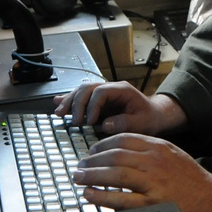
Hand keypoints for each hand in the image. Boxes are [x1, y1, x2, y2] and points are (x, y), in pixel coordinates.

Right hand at [52, 81, 186, 135]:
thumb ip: (125, 123)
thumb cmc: (149, 118)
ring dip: (69, 101)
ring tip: (59, 113)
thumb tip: (106, 124)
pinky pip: (81, 97)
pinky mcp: (97, 101)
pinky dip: (69, 100)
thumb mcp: (142, 123)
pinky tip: (57, 104)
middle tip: (73, 121)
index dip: (92, 105)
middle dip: (76, 103)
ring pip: (81, 90)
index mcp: (122, 90)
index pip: (101, 91)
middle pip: (87, 88)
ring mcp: (103, 93)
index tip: (90, 122)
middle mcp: (110, 88)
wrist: (154, 115)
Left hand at [73, 133, 211, 211]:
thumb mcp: (172, 153)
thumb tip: (122, 151)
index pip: (123, 139)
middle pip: (114, 156)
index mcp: (158, 147)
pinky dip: (102, 196)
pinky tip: (90, 194)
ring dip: (92, 176)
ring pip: (115, 175)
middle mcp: (154, 162)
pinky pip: (121, 199)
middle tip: (80, 165)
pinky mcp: (152, 204)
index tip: (91, 151)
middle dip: (92, 160)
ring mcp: (153, 183)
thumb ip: (149, 150)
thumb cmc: (193, 180)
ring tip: (79, 177)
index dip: (102, 145)